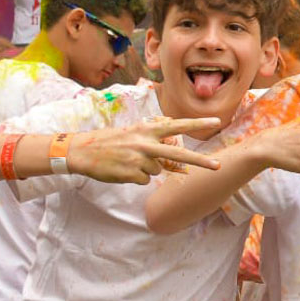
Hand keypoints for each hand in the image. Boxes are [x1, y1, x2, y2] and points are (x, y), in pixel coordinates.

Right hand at [65, 117, 224, 183]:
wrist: (81, 151)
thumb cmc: (109, 142)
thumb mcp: (132, 133)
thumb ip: (153, 140)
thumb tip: (172, 153)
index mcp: (146, 130)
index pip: (177, 125)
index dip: (197, 123)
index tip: (217, 120)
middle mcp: (145, 143)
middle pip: (178, 155)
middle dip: (200, 161)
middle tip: (218, 166)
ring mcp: (139, 160)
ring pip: (156, 170)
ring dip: (145, 169)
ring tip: (126, 161)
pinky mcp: (132, 174)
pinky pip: (145, 180)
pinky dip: (136, 177)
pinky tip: (122, 170)